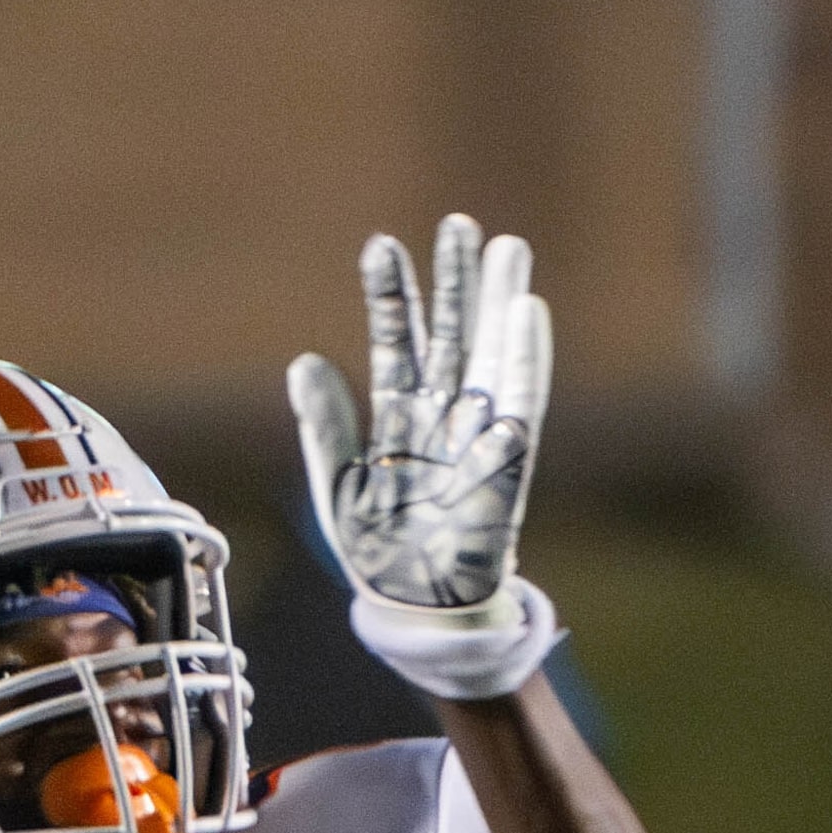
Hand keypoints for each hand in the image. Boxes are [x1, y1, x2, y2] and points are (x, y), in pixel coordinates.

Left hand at [288, 213, 551, 626]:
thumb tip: (303, 361)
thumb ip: (325, 426)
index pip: (396, 346)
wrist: (415, 608)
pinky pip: (520, 401)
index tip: (381, 246)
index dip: (392, 298)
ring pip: (491, 355)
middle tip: (460, 224)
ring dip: (499, 304)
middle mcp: (442, 419)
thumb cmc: (378, 551)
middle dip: (457, 282)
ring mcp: (478, 436)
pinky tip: (528, 310)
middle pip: (452, 336)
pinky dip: (525, 357)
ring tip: (506, 247)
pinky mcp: (508, 463)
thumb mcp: (339, 485)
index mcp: (398, 421)